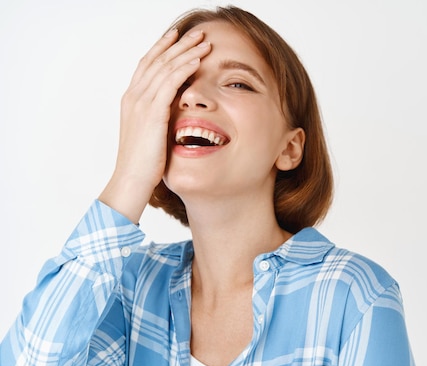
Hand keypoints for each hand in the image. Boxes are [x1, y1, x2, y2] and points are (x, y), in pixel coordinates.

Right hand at [99, 28, 210, 222]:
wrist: (131, 180)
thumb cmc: (143, 164)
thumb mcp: (151, 134)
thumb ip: (160, 118)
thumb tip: (175, 112)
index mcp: (132, 100)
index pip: (148, 64)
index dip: (163, 48)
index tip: (177, 36)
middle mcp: (133, 96)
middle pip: (157, 60)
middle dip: (178, 44)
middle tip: (196, 32)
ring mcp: (140, 103)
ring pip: (165, 67)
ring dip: (186, 52)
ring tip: (203, 41)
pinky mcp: (151, 113)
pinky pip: (170, 83)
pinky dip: (184, 69)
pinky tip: (198, 60)